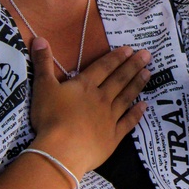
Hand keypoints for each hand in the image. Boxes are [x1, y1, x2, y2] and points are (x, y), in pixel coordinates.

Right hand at [28, 38, 149, 178]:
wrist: (61, 151)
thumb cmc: (51, 118)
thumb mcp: (42, 87)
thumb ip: (42, 63)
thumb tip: (39, 38)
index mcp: (85, 86)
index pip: (103, 68)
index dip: (116, 58)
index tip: (130, 50)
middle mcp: (101, 98)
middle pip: (119, 79)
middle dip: (133, 66)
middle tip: (147, 55)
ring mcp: (109, 118)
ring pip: (126, 97)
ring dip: (137, 84)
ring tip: (149, 73)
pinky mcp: (113, 137)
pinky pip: (127, 122)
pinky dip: (136, 114)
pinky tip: (145, 106)